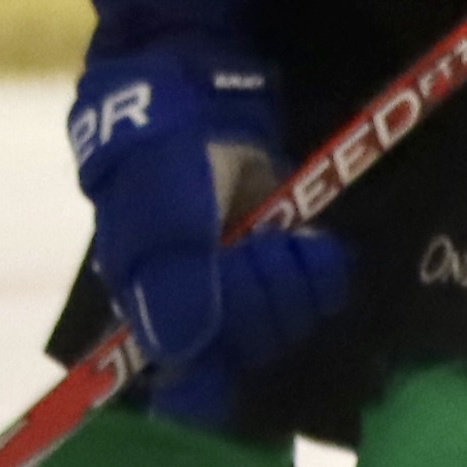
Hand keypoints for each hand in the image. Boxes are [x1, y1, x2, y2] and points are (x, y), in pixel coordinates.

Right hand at [69, 31, 351, 423]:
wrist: (198, 79)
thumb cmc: (164, 141)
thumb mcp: (158, 200)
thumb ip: (170, 271)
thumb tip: (184, 349)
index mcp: (144, 303)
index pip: (177, 384)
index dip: (210, 387)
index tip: (235, 346)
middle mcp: (188, 307)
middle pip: (239, 354)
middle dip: (267, 304)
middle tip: (273, 247)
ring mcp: (235, 285)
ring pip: (278, 330)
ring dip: (301, 288)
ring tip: (300, 240)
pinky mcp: (278, 261)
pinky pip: (311, 299)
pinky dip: (322, 277)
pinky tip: (317, 246)